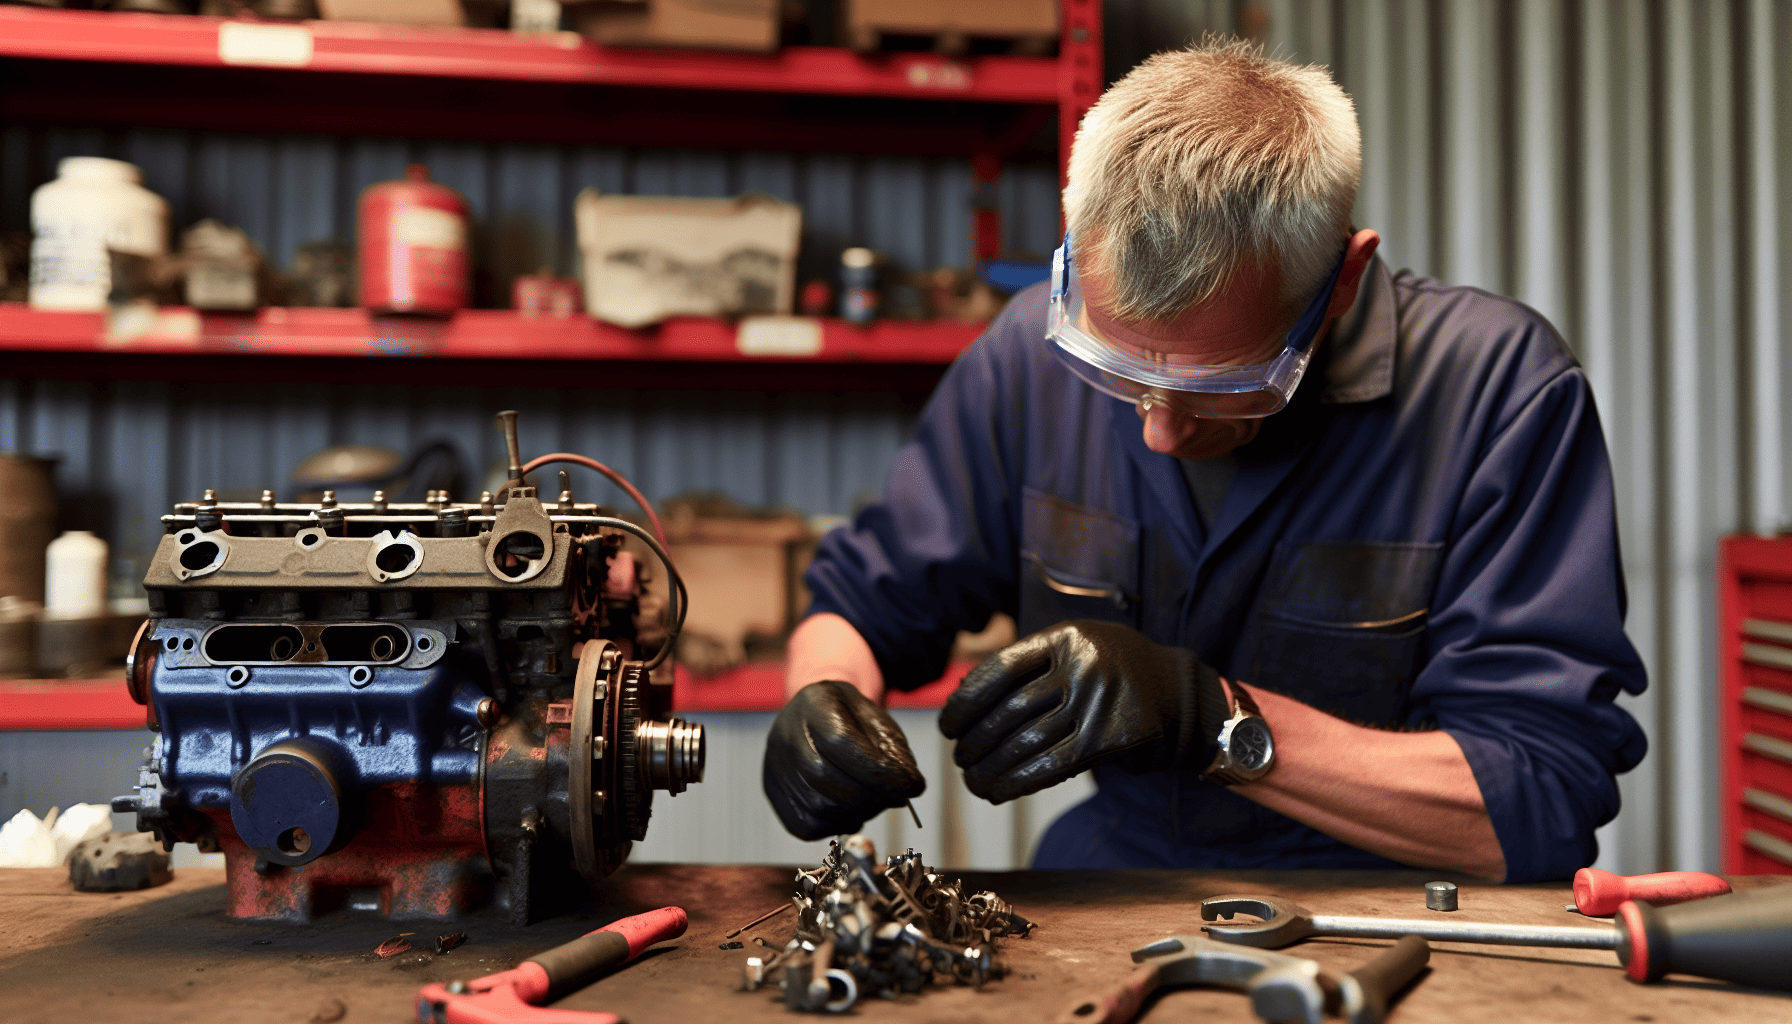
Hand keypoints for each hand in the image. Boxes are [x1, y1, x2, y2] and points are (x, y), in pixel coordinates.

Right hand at [763, 680, 926, 839]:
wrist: (817, 716)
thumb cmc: (851, 719)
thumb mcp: (879, 721)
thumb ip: (895, 751)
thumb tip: (909, 788)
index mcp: (814, 703)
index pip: (841, 741)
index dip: (879, 771)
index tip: (910, 786)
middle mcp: (785, 733)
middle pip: (826, 777)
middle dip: (870, 796)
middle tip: (893, 797)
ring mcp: (775, 765)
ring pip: (817, 806)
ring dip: (857, 812)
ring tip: (874, 802)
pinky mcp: (774, 792)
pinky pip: (806, 825)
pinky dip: (836, 825)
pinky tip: (852, 812)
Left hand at [938, 620, 1227, 802]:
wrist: (1175, 690)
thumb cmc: (1109, 668)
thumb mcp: (1074, 647)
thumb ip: (1028, 665)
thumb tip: (962, 698)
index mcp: (1065, 637)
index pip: (999, 669)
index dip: (965, 701)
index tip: (948, 724)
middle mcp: (1082, 666)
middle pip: (1009, 711)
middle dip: (975, 741)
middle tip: (960, 758)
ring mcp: (1098, 703)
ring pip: (1026, 742)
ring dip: (991, 769)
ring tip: (973, 781)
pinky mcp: (1109, 739)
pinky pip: (1052, 766)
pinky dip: (1018, 782)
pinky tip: (998, 792)